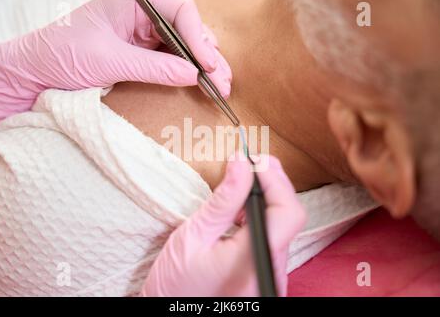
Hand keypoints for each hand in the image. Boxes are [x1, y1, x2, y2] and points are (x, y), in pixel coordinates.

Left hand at [0, 0, 231, 128]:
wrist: (36, 73)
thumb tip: (194, 75)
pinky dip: (189, 73)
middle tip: (222, 81)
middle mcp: (142, 13)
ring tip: (220, 87)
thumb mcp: (111, 61)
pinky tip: (203, 84)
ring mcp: (143, 33)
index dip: (198, 37)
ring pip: (184, 45)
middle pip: (187, 29)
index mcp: (132, 0)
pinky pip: (172, 59)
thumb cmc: (62, 56)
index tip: (208, 63)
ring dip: (204, 66)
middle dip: (207, 55)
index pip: (179, 10)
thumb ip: (155, 68)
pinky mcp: (142, 52)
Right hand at [141, 155, 306, 296]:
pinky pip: (275, 239)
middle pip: (289, 217)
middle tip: (250, 163)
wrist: (172, 313)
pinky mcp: (267, 276)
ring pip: (284, 227)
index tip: (255, 160)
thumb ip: (224, 199)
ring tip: (244, 183)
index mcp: (253, 261)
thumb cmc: (175, 284)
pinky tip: (244, 210)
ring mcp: (272, 277)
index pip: (287, 212)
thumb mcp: (194, 235)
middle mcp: (271, 272)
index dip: (275, 180)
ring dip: (268, 199)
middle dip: (273, 184)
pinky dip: (263, 218)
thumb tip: (241, 164)